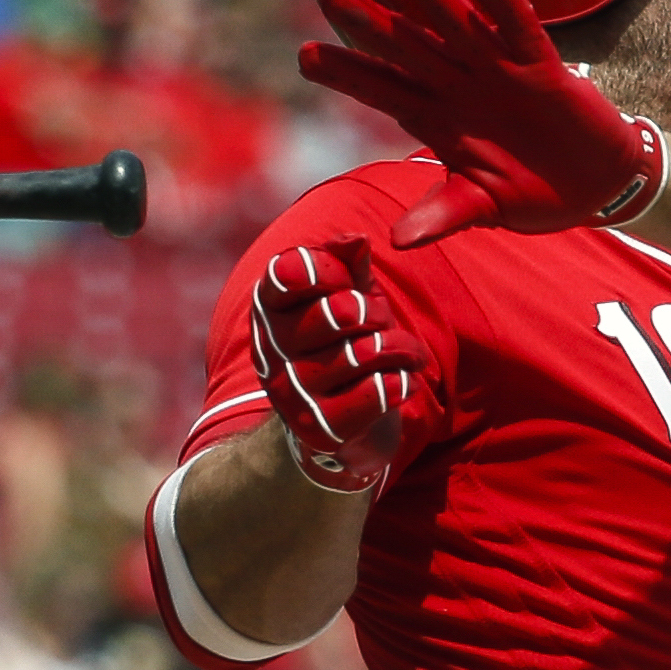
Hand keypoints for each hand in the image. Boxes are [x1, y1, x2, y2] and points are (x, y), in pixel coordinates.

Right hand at [248, 234, 427, 493]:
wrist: (335, 428)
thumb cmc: (342, 346)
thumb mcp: (346, 296)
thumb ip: (347, 265)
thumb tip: (354, 240)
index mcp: (267, 311)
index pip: (290, 271)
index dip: (329, 269)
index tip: (349, 281)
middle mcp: (269, 352)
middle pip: (341, 312)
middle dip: (377, 313)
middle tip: (382, 323)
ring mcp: (291, 394)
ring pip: (365, 354)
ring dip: (399, 349)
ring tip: (403, 354)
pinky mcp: (320, 429)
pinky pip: (378, 392)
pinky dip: (400, 383)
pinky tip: (398, 383)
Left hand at [298, 0, 668, 247]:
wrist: (593, 185)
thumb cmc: (528, 191)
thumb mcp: (479, 208)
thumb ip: (441, 217)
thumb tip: (398, 241)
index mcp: (437, 118)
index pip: (382, 90)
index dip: (347, 73)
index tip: (304, 55)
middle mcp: (460, 88)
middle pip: (408, 49)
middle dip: (371, 23)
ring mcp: (500, 74)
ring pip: (458, 27)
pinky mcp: (542, 70)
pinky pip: (520, 32)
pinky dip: (503, 5)